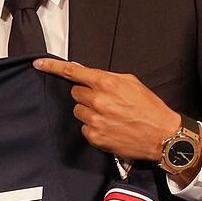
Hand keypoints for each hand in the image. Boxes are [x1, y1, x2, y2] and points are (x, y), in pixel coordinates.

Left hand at [33, 58, 179, 160]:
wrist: (163, 135)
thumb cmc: (149, 108)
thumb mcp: (130, 83)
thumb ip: (106, 77)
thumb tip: (86, 74)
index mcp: (106, 83)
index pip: (73, 72)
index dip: (52, 67)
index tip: (38, 63)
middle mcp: (97, 101)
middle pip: (75, 93)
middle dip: (86, 95)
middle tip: (104, 101)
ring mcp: (95, 120)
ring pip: (78, 111)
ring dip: (89, 111)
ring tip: (109, 116)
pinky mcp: (95, 136)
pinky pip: (84, 127)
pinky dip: (93, 127)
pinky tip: (109, 127)